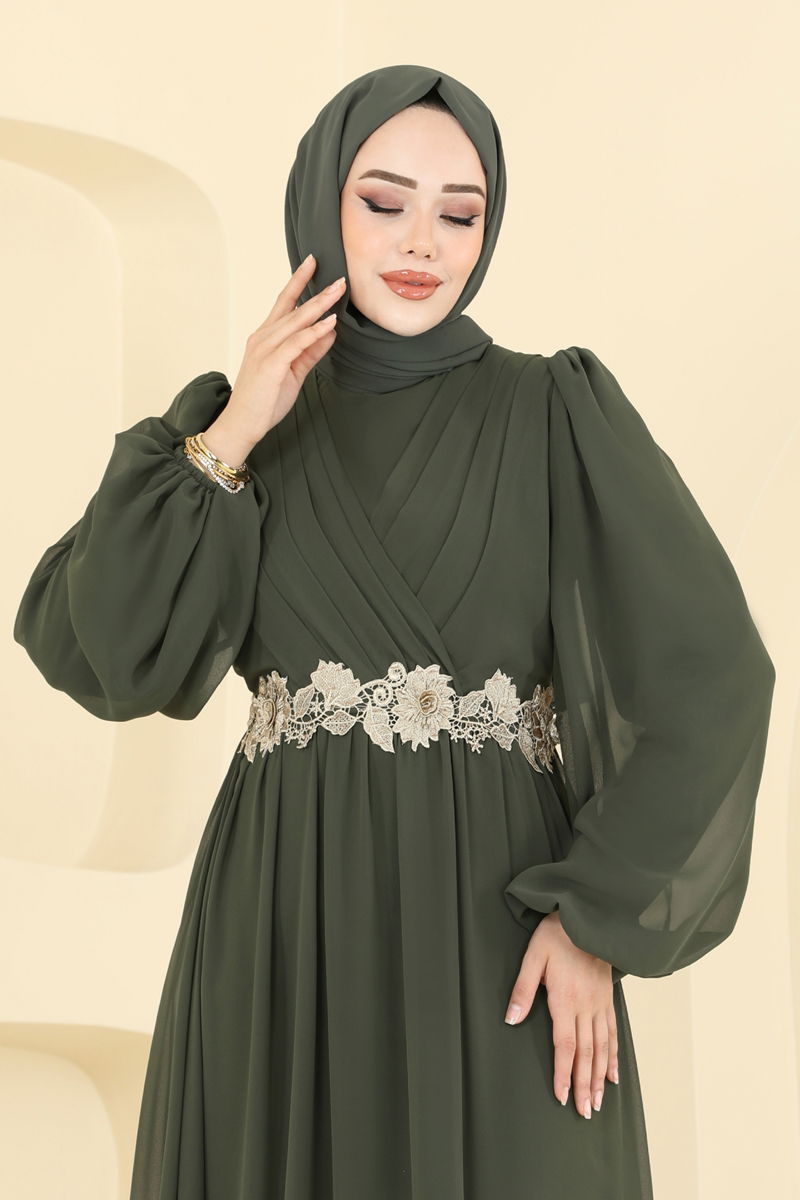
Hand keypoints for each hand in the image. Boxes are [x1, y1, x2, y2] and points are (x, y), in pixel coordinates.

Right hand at [203, 255, 344, 463]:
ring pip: (296, 320)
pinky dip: (314, 331)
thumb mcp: (294, 372)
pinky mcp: (271, 364)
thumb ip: (310, 352)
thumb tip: (329, 332)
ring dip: (319, 304)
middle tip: (337, 274)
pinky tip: (330, 323)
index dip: (298, 282)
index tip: (312, 263)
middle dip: (315, 288)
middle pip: (292, 306)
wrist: (242, 424)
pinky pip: (296, 343)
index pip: (284, 303)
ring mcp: (265, 349)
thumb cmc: (264, 400)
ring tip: (338, 291)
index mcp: (266, 337)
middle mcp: (263, 337)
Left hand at [504, 911, 618, 1118]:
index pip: (565, 1045)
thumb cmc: (558, 933)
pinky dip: (614, 1055)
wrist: (590, 915)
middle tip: (586, 1112)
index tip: (563, 1097)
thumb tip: (511, 1018)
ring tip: (599, 1101)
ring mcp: (600, 1003)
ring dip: (599, 1076)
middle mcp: (586, 1006)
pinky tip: (613, 1073)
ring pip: (602, 1047)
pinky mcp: (608, 998)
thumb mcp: (534, 956)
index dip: (563, 1073)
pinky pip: (613, 1032)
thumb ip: (523, 988)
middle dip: (584, 1084)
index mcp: (566, 999)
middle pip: (586, 1053)